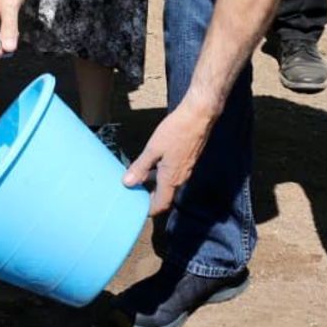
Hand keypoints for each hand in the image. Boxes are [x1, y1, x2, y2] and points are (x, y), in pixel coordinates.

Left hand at [124, 97, 216, 214]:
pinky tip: (152, 162)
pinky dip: (161, 174)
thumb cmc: (176, 131)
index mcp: (171, 179)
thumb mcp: (153, 149)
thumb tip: (127, 183)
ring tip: (139, 177)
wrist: (198, 116)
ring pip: (168, 184)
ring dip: (154, 184)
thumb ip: (140, 167)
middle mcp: (180, 178)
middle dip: (150, 197)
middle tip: (134, 192)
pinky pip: (173, 173)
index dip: (149, 210)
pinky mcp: (188, 159)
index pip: (161, 205)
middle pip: (164, 195)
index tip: (137, 209)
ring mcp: (185, 169)